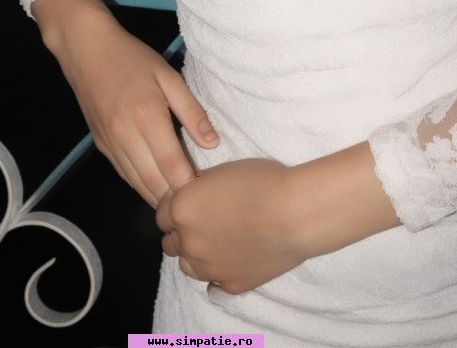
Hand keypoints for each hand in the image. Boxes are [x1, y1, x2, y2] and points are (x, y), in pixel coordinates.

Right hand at [32, 0, 218, 207]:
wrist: (86, 50)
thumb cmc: (133, 58)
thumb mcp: (168, 76)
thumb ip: (191, 111)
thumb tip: (213, 143)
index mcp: (147, 117)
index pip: (172, 166)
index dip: (192, 186)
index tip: (210, 194)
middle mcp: (125, 136)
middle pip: (154, 183)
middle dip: (177, 200)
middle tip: (200, 205)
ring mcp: (109, 144)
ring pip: (137, 185)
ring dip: (160, 198)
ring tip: (183, 204)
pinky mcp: (100, 146)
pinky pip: (125, 175)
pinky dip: (142, 186)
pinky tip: (158, 188)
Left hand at [155, 142, 401, 294]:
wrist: (295, 212)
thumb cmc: (262, 181)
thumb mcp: (221, 172)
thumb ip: (196, 188)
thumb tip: (192, 197)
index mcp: (181, 209)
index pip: (161, 212)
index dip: (176, 206)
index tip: (191, 202)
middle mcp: (188, 242)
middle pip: (170, 242)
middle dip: (181, 231)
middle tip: (204, 221)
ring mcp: (208, 268)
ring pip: (187, 265)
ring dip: (195, 254)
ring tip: (217, 241)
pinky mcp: (230, 285)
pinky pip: (213, 283)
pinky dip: (218, 271)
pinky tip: (232, 258)